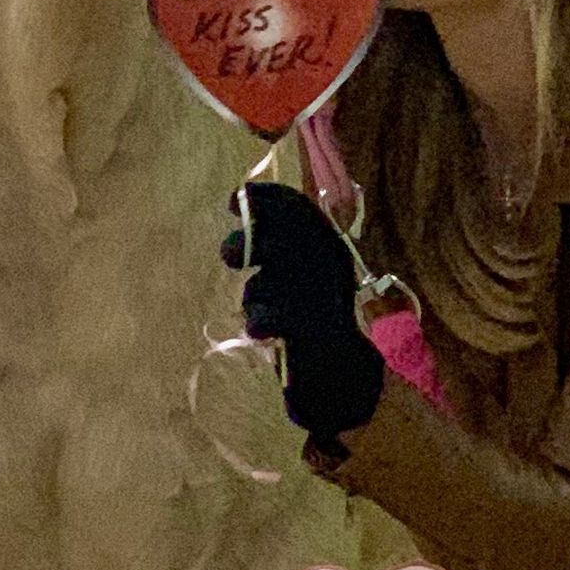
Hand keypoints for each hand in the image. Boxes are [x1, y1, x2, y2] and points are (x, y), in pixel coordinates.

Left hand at [219, 182, 383, 441]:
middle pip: (280, 237)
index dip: (263, 198)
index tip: (234, 199)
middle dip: (247, 243)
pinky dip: (258, 321)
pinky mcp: (310, 329)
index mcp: (330, 245)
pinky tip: (262, 330)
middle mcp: (330, 264)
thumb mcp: (299, 271)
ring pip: (267, 280)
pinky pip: (267, 315)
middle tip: (230, 256)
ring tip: (261, 311)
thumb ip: (277, 242)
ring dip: (254, 294)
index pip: (297, 207)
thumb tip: (241, 205)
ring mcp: (322, 295)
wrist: (340, 371)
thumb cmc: (312, 315)